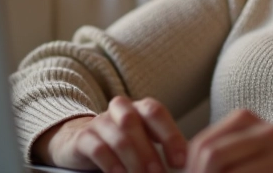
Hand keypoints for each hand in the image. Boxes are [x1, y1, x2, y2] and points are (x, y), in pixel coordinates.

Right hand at [32, 96, 186, 172]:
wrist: (83, 141)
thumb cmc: (124, 142)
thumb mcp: (146, 140)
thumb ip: (165, 147)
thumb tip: (189, 163)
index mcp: (140, 108)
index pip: (156, 113)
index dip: (170, 135)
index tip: (180, 161)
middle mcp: (120, 110)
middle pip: (134, 123)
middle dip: (149, 151)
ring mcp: (100, 122)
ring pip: (117, 136)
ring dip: (133, 160)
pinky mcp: (83, 138)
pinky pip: (98, 148)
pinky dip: (112, 164)